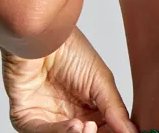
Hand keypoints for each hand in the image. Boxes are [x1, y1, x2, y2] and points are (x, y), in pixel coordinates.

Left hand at [0, 26, 135, 132]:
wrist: (42, 35)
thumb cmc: (69, 49)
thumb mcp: (101, 81)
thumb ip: (115, 110)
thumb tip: (132, 132)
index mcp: (87, 110)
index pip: (104, 131)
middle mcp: (67, 117)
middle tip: (103, 132)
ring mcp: (47, 119)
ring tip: (89, 127)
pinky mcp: (26, 118)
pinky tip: (75, 124)